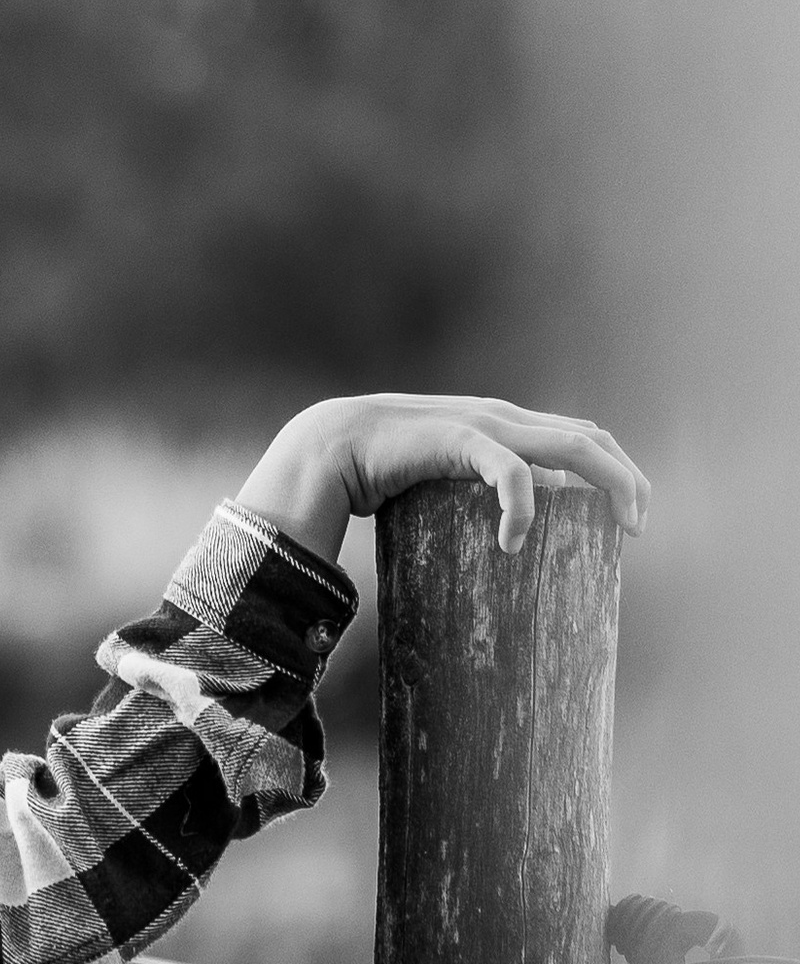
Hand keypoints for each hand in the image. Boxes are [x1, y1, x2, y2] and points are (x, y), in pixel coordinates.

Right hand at [238, 394, 649, 559]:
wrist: (327, 447)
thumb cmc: (373, 473)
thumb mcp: (436, 484)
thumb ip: (465, 497)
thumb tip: (488, 546)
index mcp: (501, 425)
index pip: (578, 434)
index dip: (612, 470)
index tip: (623, 516)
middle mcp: (504, 417)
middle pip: (592, 438)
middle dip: (627, 480)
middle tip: (636, 527)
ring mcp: (486, 424)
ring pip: (575, 446)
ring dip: (610, 484)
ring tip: (621, 527)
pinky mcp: (462, 439)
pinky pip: (513, 472)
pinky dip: (523, 507)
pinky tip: (514, 542)